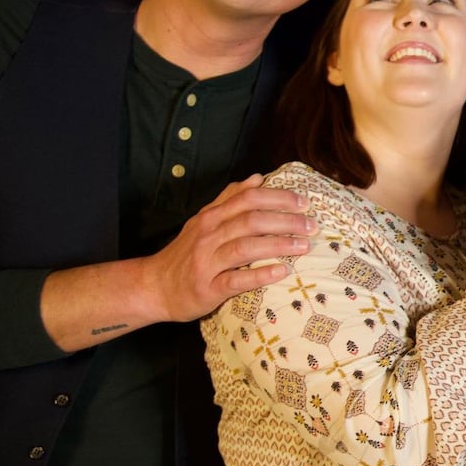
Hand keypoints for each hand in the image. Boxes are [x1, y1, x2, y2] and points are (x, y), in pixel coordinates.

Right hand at [137, 175, 315, 322]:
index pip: (248, 199)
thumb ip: (229, 199)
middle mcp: (208, 235)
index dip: (278, 198)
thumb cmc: (186, 253)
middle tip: (312, 226)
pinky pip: (235, 280)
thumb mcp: (204, 221)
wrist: (154, 286)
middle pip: (250, 221)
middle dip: (285, 221)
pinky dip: (259, 275)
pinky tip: (281, 272)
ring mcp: (207, 261)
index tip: (304, 202)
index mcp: (212, 217)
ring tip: (304, 246)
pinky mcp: (207, 287)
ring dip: (278, 245)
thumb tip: (257, 177)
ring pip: (244, 247)